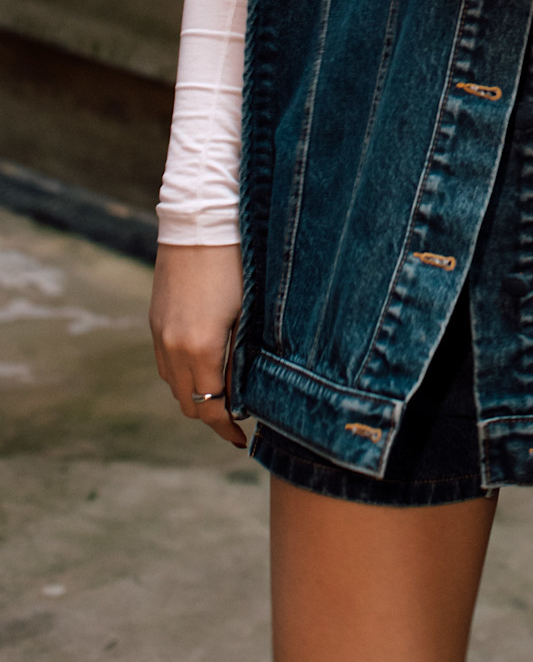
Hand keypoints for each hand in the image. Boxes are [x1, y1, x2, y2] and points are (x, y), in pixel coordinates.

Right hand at [149, 243, 246, 447]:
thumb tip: (243, 391)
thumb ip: (242, 357)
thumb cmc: (237, 263)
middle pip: (188, 403)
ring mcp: (159, 334)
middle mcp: (173, 348)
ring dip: (194, 395)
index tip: (241, 438)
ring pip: (172, 385)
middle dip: (211, 415)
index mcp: (201, 348)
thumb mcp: (248, 312)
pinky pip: (164, 363)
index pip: (210, 407)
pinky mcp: (154, 321)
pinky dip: (181, 374)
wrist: (201, 222)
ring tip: (222, 394)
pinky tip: (203, 366)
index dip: (226, 427)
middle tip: (236, 418)